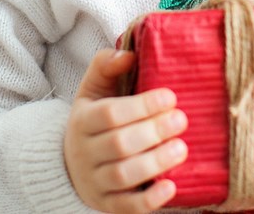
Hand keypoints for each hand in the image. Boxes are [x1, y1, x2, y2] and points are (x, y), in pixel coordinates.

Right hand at [64, 48, 187, 212]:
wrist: (71, 162)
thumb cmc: (93, 117)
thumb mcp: (93, 88)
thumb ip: (107, 65)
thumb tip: (129, 54)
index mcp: (82, 120)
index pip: (110, 114)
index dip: (142, 106)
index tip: (170, 96)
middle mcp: (85, 153)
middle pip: (119, 144)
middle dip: (154, 132)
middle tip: (182, 120)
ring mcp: (95, 182)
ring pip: (123, 176)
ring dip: (156, 162)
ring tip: (181, 149)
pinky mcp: (107, 205)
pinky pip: (127, 207)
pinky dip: (150, 200)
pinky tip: (172, 185)